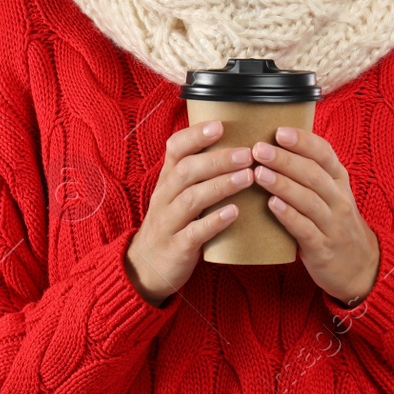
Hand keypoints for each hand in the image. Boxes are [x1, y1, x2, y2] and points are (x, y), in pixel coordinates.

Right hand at [124, 119, 255, 306]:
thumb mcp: (177, 193)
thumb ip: (198, 172)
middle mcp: (164, 196)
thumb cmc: (173, 222)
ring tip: (247, 177)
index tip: (220, 125)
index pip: (175, 149)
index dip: (195, 135)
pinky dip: (214, 221)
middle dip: (217, 160)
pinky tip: (235, 213)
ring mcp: (168, 222)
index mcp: (167, 179)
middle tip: (247, 154)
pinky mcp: (176, 248)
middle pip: (186, 171)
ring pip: (191, 199)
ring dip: (221, 186)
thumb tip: (236, 142)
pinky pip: (194, 232)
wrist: (145, 267)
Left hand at [251, 127, 379, 306]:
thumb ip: (310, 172)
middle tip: (259, 149)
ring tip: (259, 173)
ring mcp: (333, 224)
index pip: (325, 154)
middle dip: (285, 160)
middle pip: (313, 174)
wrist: (360, 266)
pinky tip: (271, 205)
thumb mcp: (332, 193)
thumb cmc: (335, 223)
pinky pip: (305, 229)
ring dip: (283, 184)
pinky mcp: (323, 248)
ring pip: (308, 200)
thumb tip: (275, 145)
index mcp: (339, 181)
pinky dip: (288, 216)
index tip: (280, 131)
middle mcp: (339, 199)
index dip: (303, 141)